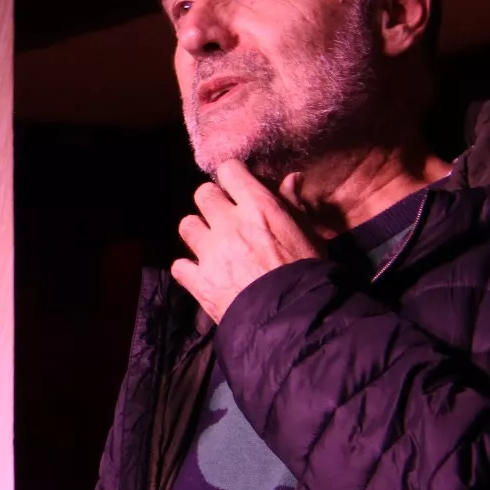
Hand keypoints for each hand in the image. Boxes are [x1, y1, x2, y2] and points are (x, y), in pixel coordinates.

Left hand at [170, 160, 322, 322]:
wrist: (293, 318)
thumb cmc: (307, 272)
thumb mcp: (309, 234)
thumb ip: (294, 204)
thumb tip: (291, 178)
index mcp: (257, 207)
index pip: (229, 171)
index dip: (233, 177)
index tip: (239, 187)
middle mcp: (228, 224)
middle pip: (203, 194)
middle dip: (213, 202)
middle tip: (225, 217)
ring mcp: (210, 253)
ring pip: (187, 225)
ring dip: (198, 232)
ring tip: (212, 244)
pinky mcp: (199, 281)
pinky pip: (180, 266)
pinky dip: (188, 269)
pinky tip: (202, 273)